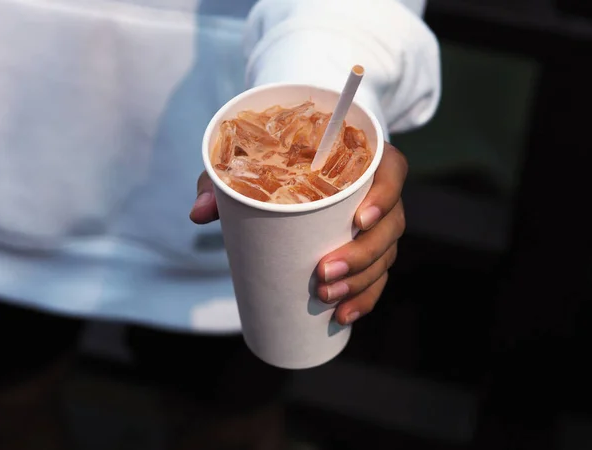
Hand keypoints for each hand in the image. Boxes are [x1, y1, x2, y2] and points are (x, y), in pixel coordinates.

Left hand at [190, 142, 407, 326]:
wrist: (291, 171)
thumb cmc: (276, 161)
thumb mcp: (248, 164)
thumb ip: (224, 181)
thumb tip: (199, 213)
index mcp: (363, 159)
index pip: (392, 171)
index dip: (385, 195)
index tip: (359, 219)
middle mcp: (378, 193)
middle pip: (390, 225)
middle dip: (362, 255)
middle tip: (323, 273)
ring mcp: (378, 225)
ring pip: (385, 256)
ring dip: (362, 282)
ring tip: (328, 298)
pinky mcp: (369, 251)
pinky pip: (378, 277)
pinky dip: (364, 298)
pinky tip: (344, 315)